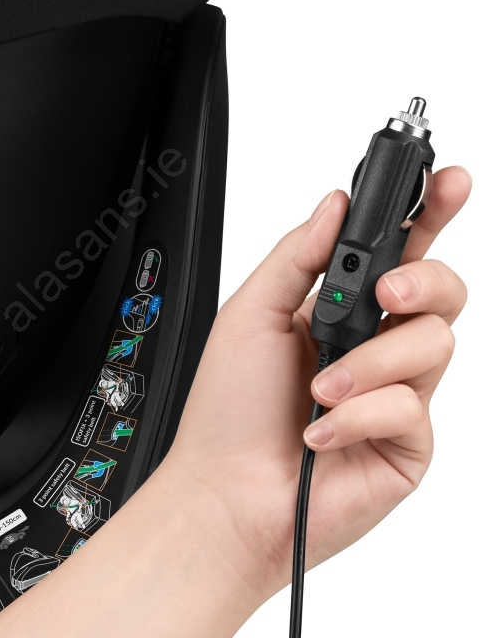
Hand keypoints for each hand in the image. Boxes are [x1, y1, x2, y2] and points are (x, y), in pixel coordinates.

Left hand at [162, 166, 471, 598]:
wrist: (226, 493)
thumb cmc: (229, 409)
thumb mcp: (251, 314)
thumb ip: (299, 256)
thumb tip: (336, 204)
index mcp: (336, 308)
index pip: (395, 250)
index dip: (427, 212)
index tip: (445, 180)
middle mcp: (372, 345)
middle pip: (440, 290)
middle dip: (422, 280)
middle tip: (386, 292)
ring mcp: (395, 393)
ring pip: (432, 344)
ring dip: (369, 364)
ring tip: (320, 389)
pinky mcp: (408, 441)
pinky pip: (412, 408)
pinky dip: (360, 414)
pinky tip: (322, 431)